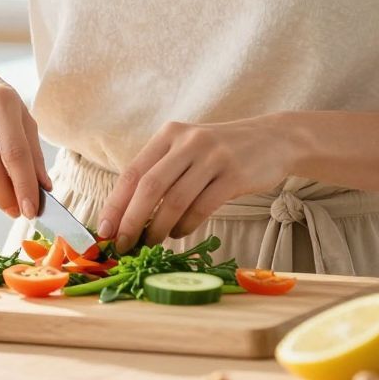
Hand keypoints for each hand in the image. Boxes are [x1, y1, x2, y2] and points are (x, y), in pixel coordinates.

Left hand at [98, 117, 300, 251]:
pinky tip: (180, 234)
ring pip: (175, 200)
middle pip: (149, 187)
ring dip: (159, 229)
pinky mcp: (234, 175)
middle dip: (131, 221)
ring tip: (152, 244)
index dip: (115, 204)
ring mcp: (213, 157)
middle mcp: (188, 142)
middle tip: (124, 245)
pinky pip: (202, 207)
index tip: (104, 231)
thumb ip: (162, 174)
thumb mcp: (188, 150)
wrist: (274, 140)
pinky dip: (186, 226)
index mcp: (169, 134)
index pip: (133, 172)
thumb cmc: (222, 153)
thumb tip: (128, 217)